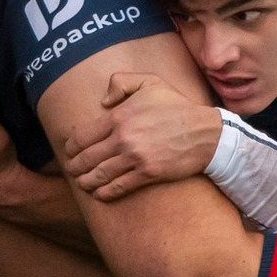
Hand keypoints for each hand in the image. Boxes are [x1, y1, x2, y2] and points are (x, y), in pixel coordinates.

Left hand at [59, 73, 221, 200]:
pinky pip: (119, 186)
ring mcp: (135, 158)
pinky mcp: (148, 174)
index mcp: (119, 116)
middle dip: (74, 166)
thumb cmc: (177, 106)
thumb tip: (103, 102)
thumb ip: (121, 82)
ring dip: (86, 182)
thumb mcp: (150, 82)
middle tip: (72, 170)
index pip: (83, 136)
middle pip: (87, 158)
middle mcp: (124, 138)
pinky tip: (99, 194)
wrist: (206, 132)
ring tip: (83, 184)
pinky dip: (105, 192)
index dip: (71, 147)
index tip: (69, 151)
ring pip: (99, 175)